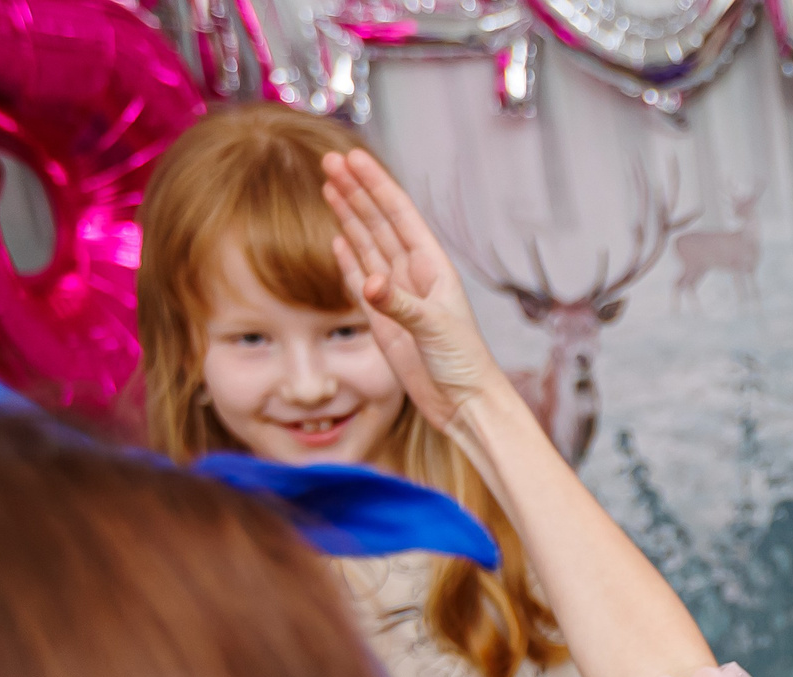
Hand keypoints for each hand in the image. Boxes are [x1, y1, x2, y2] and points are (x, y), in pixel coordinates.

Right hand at [321, 149, 508, 435]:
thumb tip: (369, 281)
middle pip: (379, 222)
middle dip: (356, 191)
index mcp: (432, 267)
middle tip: (329, 160)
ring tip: (329, 186)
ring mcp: (397, 296)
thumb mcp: (434, 330)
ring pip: (369, 245)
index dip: (374, 184)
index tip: (351, 157)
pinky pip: (361, 280)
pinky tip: (339, 237)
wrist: (463, 404)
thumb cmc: (463, 364)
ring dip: (349, 216)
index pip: (398, 214)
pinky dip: (349, 258)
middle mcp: (414, 275)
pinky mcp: (384, 321)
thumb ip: (400, 304)